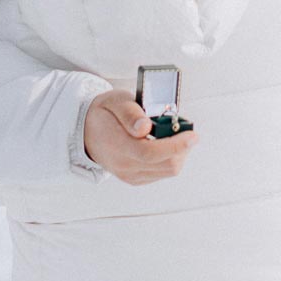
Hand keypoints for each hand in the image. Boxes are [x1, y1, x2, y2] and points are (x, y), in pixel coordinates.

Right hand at [83, 90, 198, 184]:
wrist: (87, 132)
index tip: (193, 135)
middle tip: (184, 129)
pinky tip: (164, 143)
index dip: (175, 145)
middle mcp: (124, 165)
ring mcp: (130, 175)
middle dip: (182, 147)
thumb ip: (130, 113)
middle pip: (165, 165)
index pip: (151, 152)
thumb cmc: (104, 114)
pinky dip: (169, 158)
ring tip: (174, 134)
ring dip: (178, 153)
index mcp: (117, 145)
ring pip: (167, 170)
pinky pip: (161, 172)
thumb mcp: (115, 102)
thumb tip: (146, 127)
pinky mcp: (136, 179)